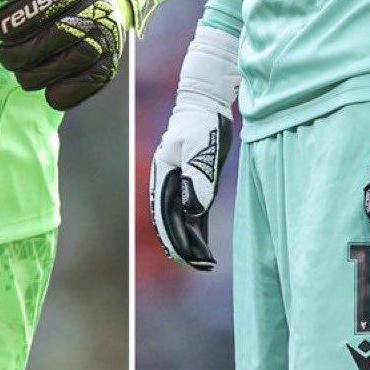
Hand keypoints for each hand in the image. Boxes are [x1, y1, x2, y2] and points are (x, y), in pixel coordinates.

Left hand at [0, 0, 152, 110]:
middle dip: (13, 55)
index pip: (36, 8)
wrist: (114, 0)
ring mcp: (102, 43)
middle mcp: (92, 14)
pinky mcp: (107, 67)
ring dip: (28, 76)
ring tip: (25, 69)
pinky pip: (73, 91)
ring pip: (51, 72)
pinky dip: (56, 94)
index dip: (10, 21)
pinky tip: (49, 85)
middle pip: (41, 45)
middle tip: (6, 54)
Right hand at [150, 97, 231, 270]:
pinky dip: (198, 227)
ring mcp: (183, 182)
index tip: (181, 255)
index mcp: (163, 174)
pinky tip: (203, 243)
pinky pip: (196, 210)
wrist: (207, 104)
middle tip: (197, 265)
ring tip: (203, 262)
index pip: (165, 211)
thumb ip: (194, 177)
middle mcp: (170, 182)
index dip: (172, 235)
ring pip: (185, 217)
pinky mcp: (198, 181)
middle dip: (182, 243)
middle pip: (173, 219)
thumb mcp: (196, 147)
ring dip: (191, 239)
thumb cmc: (199, 122)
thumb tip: (193, 209)